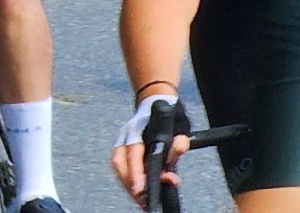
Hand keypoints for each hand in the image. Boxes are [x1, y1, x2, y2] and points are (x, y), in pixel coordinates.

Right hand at [109, 95, 188, 210]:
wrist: (156, 99)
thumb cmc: (170, 114)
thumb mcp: (181, 125)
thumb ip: (180, 141)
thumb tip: (175, 155)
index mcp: (138, 129)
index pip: (133, 154)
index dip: (135, 174)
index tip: (140, 190)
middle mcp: (126, 135)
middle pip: (120, 164)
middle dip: (130, 185)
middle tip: (143, 202)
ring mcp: (122, 141)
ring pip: (118, 167)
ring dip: (127, 184)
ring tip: (141, 200)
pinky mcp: (122, 147)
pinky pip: (120, 166)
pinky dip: (128, 179)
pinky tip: (138, 190)